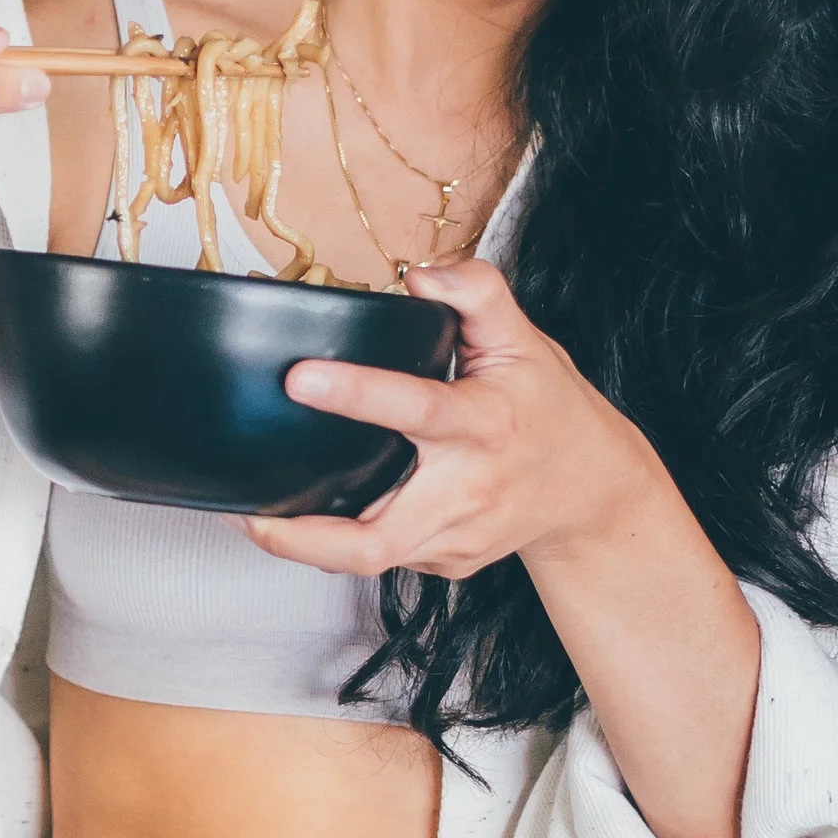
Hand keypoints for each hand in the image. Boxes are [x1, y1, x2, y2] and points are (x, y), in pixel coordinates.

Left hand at [245, 254, 648, 584]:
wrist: (592, 490)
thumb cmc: (550, 409)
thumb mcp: (525, 340)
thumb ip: (477, 293)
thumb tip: (420, 274)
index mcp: (482, 424)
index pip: (416, 409)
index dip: (356, 394)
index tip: (299, 379)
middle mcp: (466, 491)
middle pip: (376, 539)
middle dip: (304, 537)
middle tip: (246, 514)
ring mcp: (455, 537)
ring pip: (369, 558)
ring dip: (306, 545)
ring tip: (252, 516)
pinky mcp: (446, 563)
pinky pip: (384, 556)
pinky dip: (341, 541)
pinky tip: (312, 515)